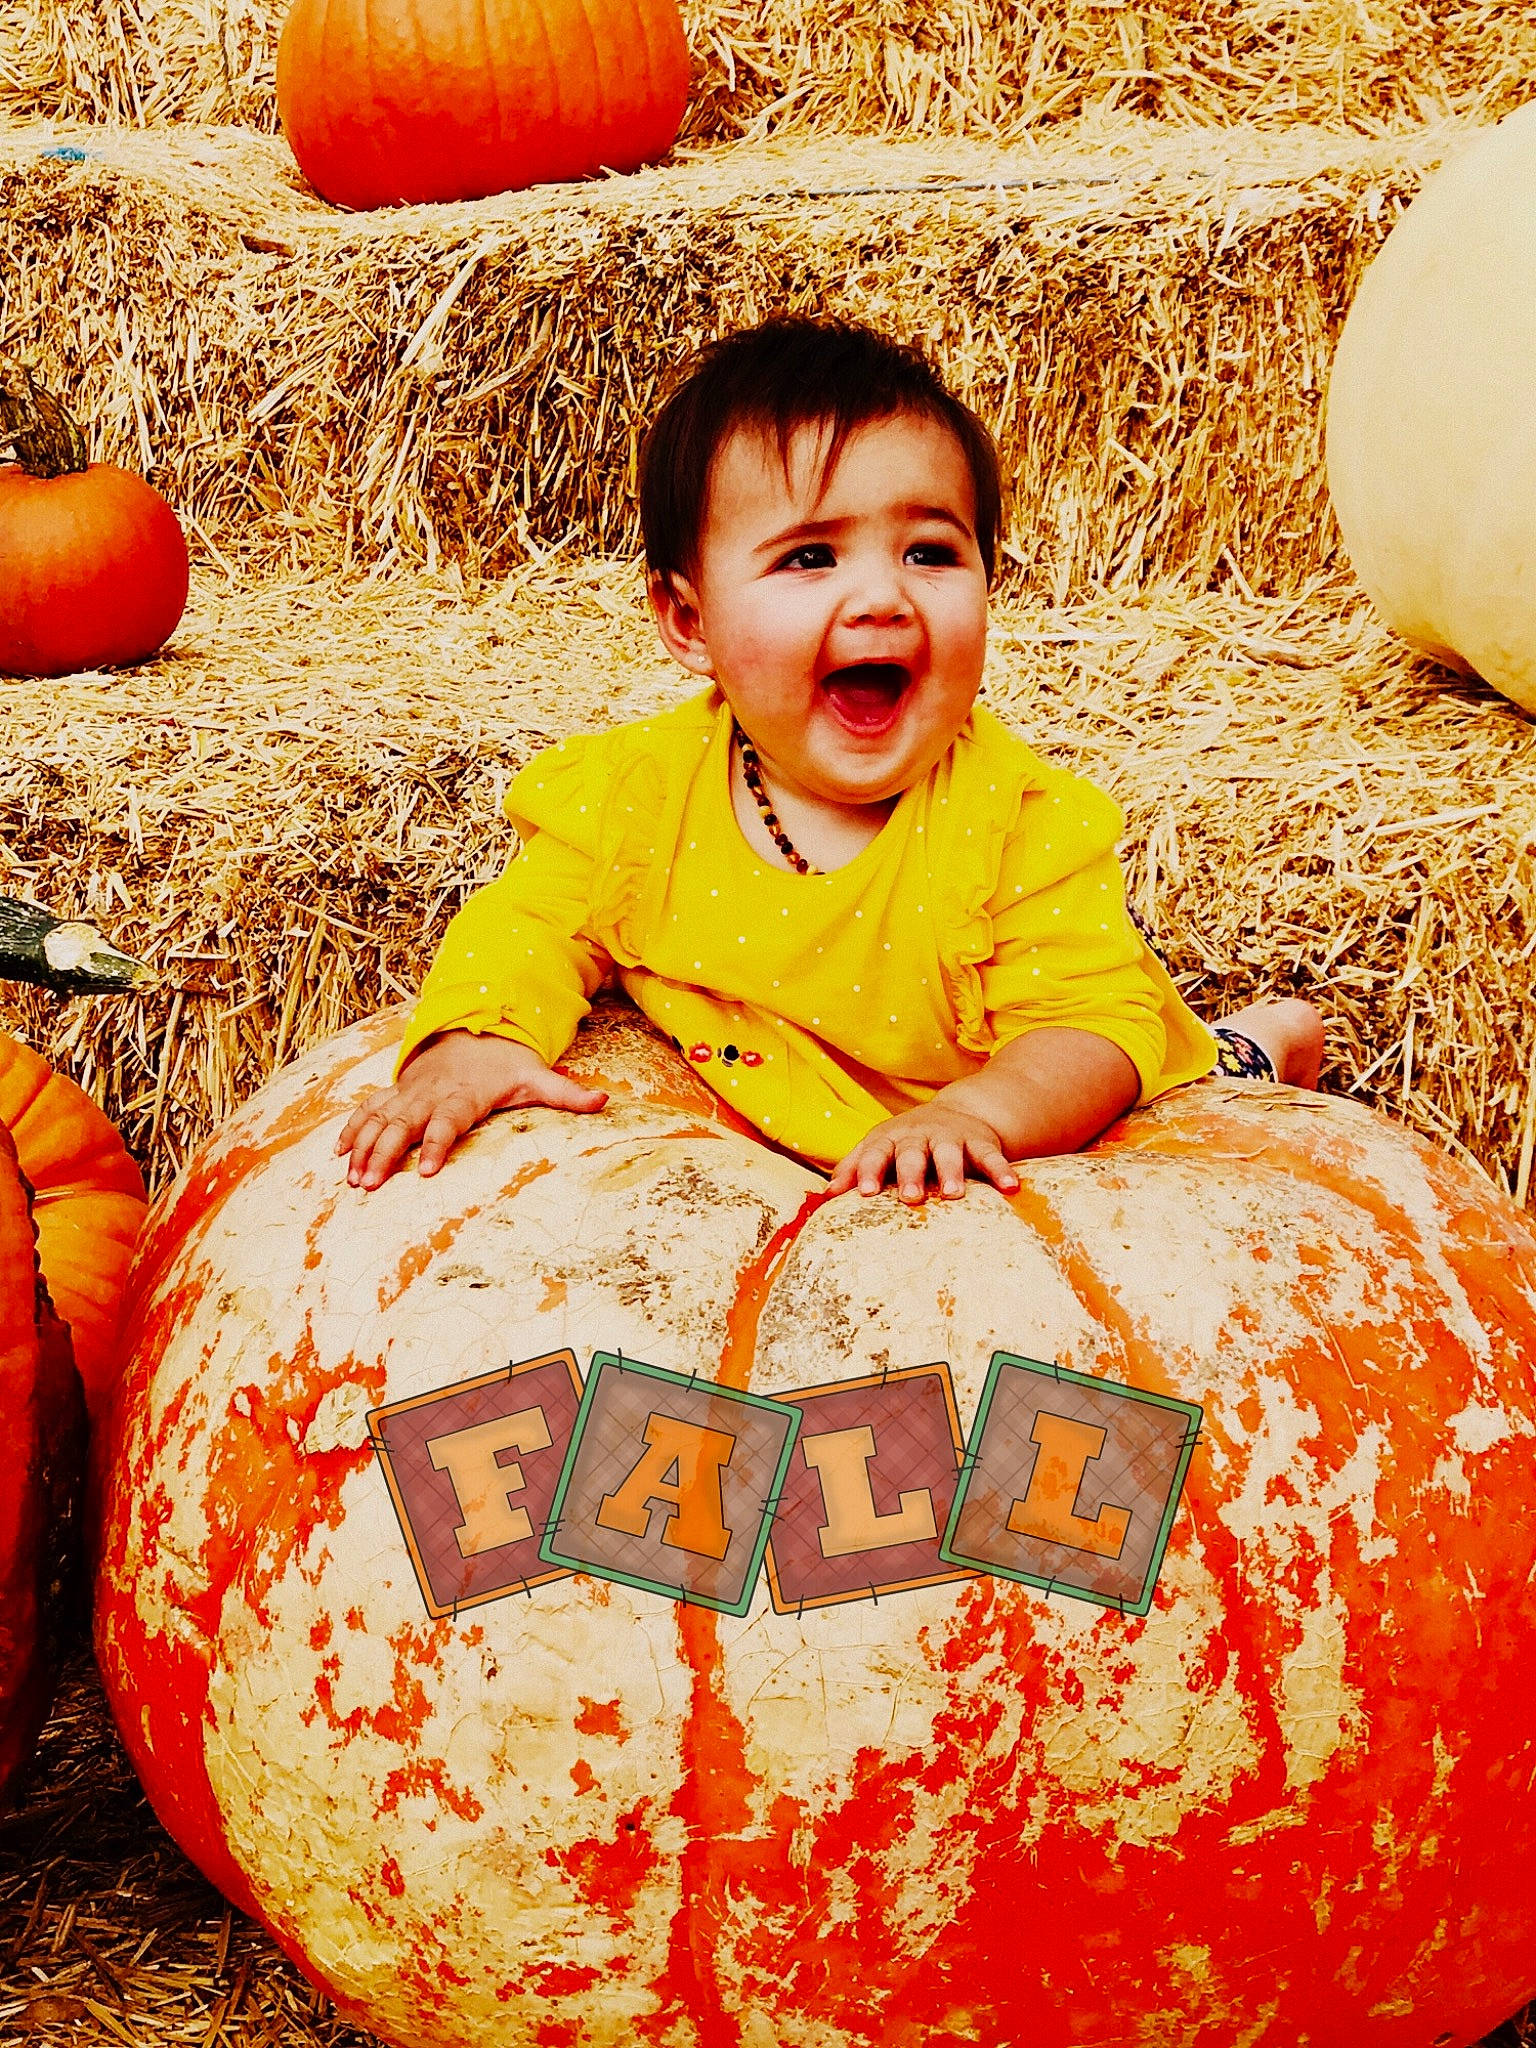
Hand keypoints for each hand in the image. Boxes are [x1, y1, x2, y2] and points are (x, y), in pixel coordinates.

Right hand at [336, 1030, 607, 1189]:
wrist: (474, 1029)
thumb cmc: (506, 1063)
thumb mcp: (537, 1076)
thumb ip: (567, 1094)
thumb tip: (604, 1101)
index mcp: (464, 1094)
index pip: (448, 1121)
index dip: (437, 1144)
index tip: (427, 1171)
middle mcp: (431, 1093)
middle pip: (404, 1124)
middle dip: (385, 1153)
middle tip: (370, 1184)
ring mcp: (410, 1093)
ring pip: (380, 1118)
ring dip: (364, 1147)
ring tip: (352, 1178)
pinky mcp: (397, 1093)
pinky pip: (369, 1108)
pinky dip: (352, 1129)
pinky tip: (338, 1153)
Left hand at [825, 1103, 1020, 1205]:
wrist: (956, 1113)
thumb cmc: (906, 1141)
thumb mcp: (878, 1147)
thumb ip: (854, 1168)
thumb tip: (826, 1195)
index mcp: (891, 1139)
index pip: (876, 1153)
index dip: (870, 1171)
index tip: (866, 1192)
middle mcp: (920, 1136)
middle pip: (913, 1154)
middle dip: (911, 1174)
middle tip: (910, 1197)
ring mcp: (951, 1139)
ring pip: (950, 1154)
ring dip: (952, 1173)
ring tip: (953, 1195)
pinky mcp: (980, 1143)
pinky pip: (991, 1157)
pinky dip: (1001, 1170)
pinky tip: (1011, 1188)